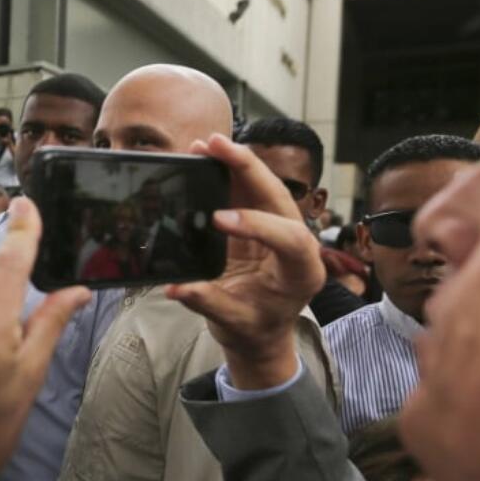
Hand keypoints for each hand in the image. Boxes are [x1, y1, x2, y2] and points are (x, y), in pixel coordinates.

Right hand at [165, 134, 323, 389]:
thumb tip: (177, 287)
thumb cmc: (254, 331)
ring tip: (204, 145)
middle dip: (247, 167)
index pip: (289, 238)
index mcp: (301, 272)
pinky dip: (226, 173)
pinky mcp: (259, 222)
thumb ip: (209, 303)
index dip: (256, 225)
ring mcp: (278, 229)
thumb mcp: (234, 325)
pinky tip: (204, 158)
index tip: (218, 220)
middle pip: (278, 196)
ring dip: (234, 162)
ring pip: (262, 186)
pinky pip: (245, 192)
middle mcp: (296, 243)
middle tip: (216, 145)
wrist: (260, 335)